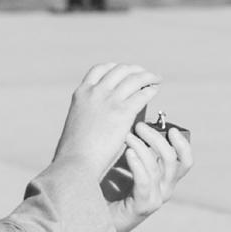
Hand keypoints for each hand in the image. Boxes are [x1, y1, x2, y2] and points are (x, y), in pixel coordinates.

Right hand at [52, 60, 161, 179]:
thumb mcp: (78, 123)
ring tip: (156, 79)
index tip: (125, 72)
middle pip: (120, 70)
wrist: (75, 163)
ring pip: (134, 78)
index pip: (99, 69)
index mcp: (81, 94)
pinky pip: (142, 94)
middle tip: (145, 75)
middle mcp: (95, 92)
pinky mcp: (123, 112)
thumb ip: (90, 114)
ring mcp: (109, 100)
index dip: (115, 68)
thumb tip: (103, 117)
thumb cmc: (75, 152)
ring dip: (147, 76)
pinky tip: (155, 91)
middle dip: (135, 70)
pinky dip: (151, 89)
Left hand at [107, 117, 195, 228]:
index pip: (185, 161)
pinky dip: (138, 165)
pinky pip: (144, 182)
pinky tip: (128, 153)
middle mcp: (165, 189)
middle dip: (156, 139)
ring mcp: (156, 199)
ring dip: (142, 148)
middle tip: (139, 126)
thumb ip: (137, 149)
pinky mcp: (143, 207)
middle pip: (172, 160)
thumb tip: (136, 123)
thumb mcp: (128, 165)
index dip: (182, 144)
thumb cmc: (110, 188)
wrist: (98, 217)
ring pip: (157, 168)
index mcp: (166, 179)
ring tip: (127, 136)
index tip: (170, 129)